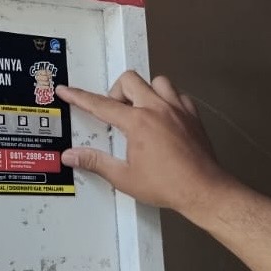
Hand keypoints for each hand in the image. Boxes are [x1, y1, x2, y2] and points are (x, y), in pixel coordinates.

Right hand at [58, 72, 235, 218]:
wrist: (203, 189)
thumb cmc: (168, 185)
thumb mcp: (124, 177)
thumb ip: (96, 162)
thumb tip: (73, 156)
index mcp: (138, 123)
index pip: (101, 104)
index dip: (79, 97)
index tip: (67, 91)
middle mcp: (158, 109)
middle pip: (129, 81)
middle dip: (116, 92)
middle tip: (114, 112)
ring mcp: (178, 109)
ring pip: (157, 81)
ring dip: (144, 91)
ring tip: (140, 110)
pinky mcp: (193, 115)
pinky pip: (178, 94)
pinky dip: (167, 99)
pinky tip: (163, 115)